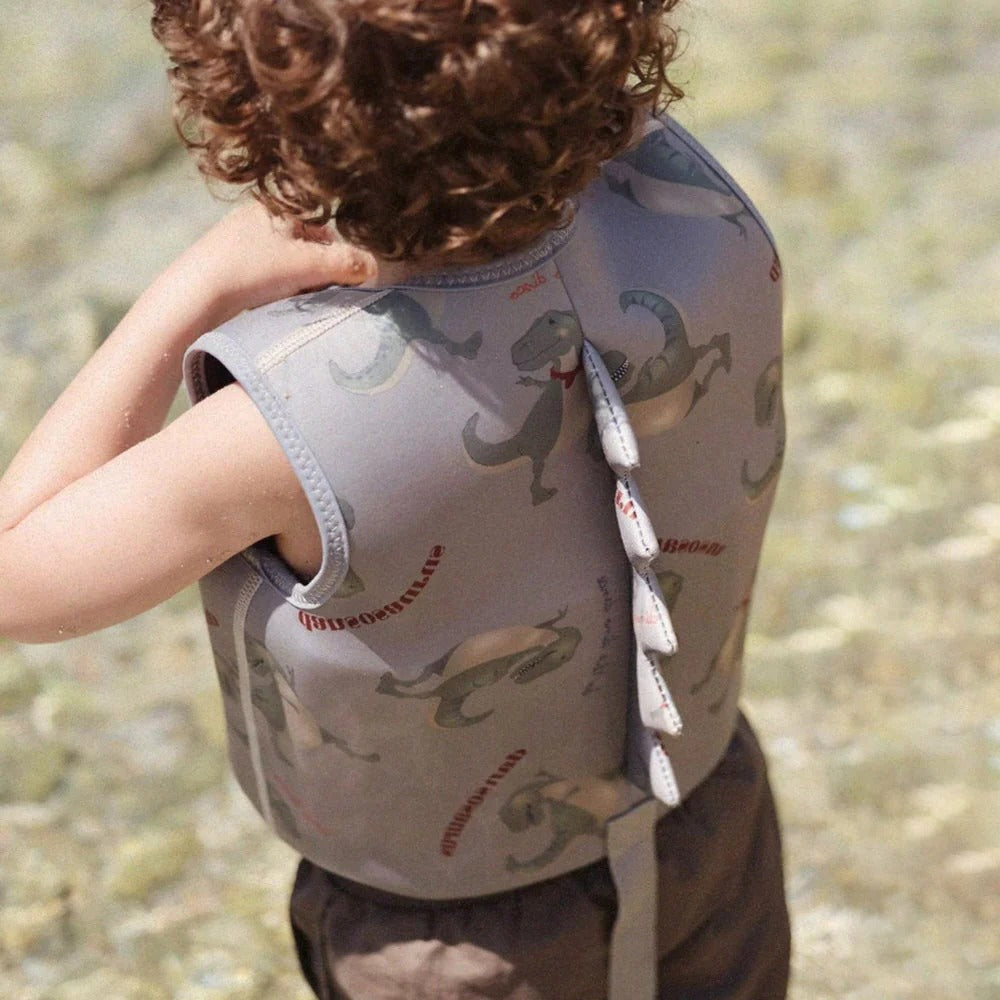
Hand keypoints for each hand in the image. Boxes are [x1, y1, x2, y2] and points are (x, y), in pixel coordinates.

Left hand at [186, 200, 377, 322]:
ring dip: (299, 284)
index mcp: (277, 205)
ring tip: (291, 300)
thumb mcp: (308, 265)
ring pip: (289, 264)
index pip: (325, 229)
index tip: (339, 280)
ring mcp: (242, 241)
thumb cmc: (250, 270)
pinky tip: (271, 303)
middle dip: (318, 273)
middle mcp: (258, 217)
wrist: (193, 295)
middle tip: (316, 293)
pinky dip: (277, 290)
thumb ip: (346, 263)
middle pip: (308, 248)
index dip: (338, 257)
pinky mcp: (229, 264)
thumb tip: (375, 267)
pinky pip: (269, 276)